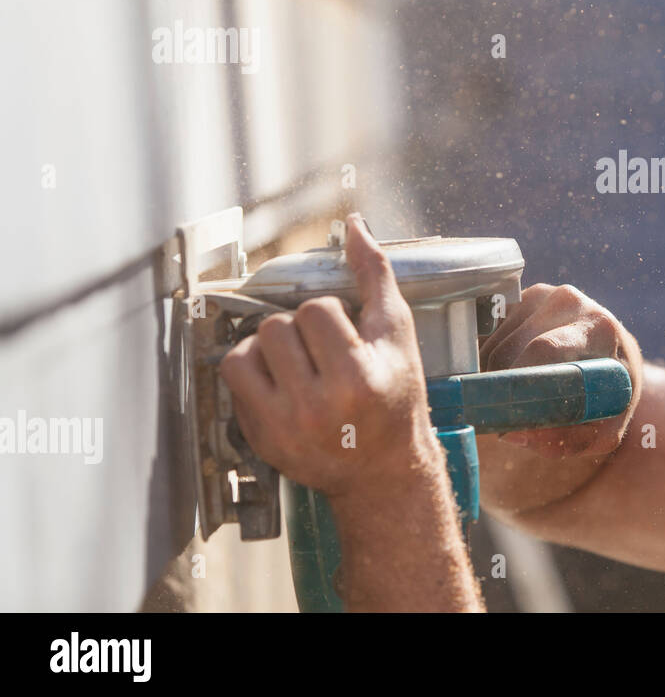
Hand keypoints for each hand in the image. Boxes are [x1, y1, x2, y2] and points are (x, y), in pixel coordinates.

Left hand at [219, 213, 437, 498]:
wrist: (383, 470)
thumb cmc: (396, 398)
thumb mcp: (398, 336)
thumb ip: (376, 276)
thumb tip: (355, 226)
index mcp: (357, 378)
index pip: (315, 311)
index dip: (331, 317)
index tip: (347, 338)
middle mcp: (317, 406)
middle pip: (277, 327)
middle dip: (299, 331)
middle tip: (323, 354)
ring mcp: (283, 425)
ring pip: (246, 350)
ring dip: (269, 349)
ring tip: (298, 366)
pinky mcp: (261, 438)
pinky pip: (233, 379)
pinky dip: (252, 372)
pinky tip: (280, 384)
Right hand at [478, 283, 642, 459]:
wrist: (615, 360)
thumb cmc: (609, 398)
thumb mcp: (603, 431)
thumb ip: (566, 439)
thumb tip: (513, 433)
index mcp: (599, 327)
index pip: (545, 349)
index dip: (519, 384)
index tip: (505, 415)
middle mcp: (569, 301)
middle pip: (511, 350)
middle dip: (504, 390)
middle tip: (508, 418)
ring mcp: (542, 295)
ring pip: (494, 347)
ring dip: (496, 380)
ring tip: (521, 397)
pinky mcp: (520, 298)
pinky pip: (488, 339)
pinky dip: (490, 365)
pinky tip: (514, 376)